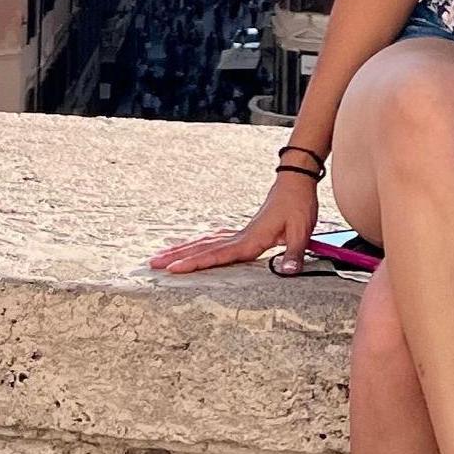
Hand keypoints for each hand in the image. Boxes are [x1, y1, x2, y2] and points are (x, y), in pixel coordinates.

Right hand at [147, 169, 319, 275]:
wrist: (296, 180)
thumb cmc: (299, 204)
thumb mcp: (301, 231)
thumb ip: (293, 254)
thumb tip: (286, 273)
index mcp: (251, 239)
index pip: (218, 255)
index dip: (195, 263)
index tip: (173, 269)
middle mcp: (241, 236)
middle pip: (204, 248)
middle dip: (178, 257)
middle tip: (152, 264)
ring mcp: (241, 231)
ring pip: (207, 242)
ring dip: (184, 249)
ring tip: (162, 256)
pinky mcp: (245, 229)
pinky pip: (217, 238)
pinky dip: (202, 242)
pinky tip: (194, 245)